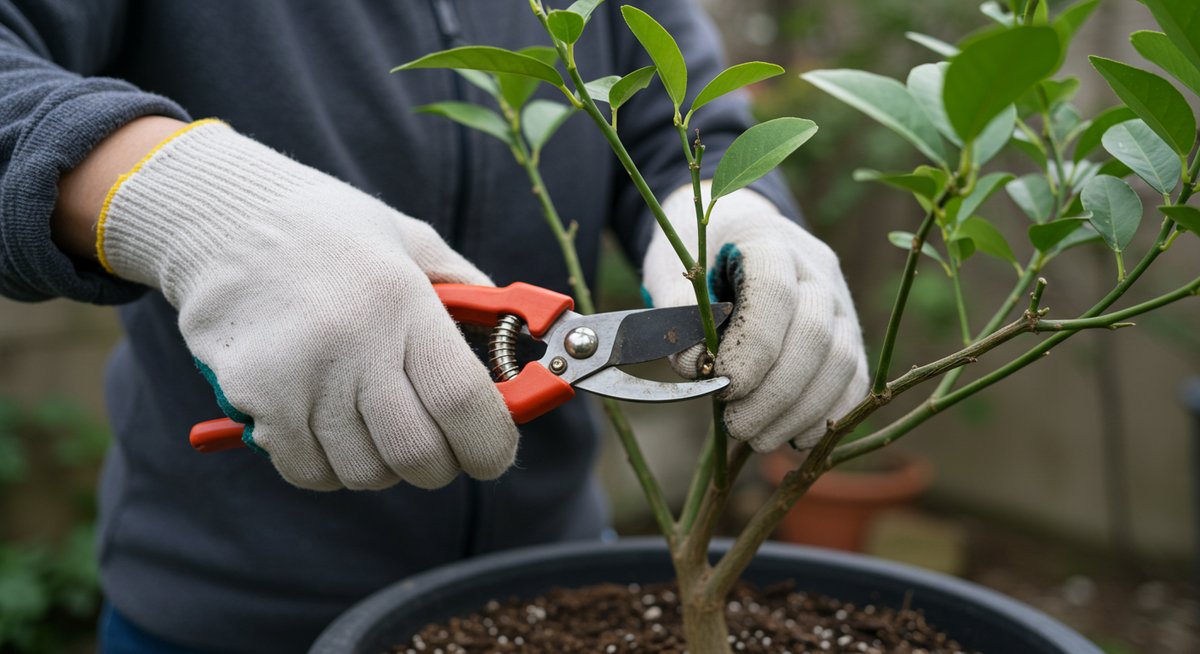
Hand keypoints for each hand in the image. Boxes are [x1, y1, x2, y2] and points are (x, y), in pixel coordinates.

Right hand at [95, 120, 518, 489]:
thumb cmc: (330, 232)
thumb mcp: (410, 241)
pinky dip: (329, 467)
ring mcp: (298, 375)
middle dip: (441, 465)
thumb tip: (517, 345)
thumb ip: (468, 294)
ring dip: (383, 466)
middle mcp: (353, 342)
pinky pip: (309, 471)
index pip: (463, 401)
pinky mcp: (254, 398)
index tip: (493, 453)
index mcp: (402, 300)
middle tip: (439, 448)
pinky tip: (329, 427)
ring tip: (376, 426)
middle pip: (417, 453)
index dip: (490, 444)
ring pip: (364, 472)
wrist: (223, 218)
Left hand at [642, 185, 867, 451]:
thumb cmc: (700, 259)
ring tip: (758, 438)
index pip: (775, 293)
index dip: (753, 348)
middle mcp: (816, 270)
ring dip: (800, 412)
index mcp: (768, 242)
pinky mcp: (850, 333)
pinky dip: (827, 415)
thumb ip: (676, 313)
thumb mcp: (671, 272)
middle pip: (814, 335)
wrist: (735, 235)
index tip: (723, 387)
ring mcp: (841, 302)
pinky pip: (854, 378)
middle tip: (735, 426)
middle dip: (774, 393)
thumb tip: (694, 365)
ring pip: (842, 361)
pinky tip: (793, 438)